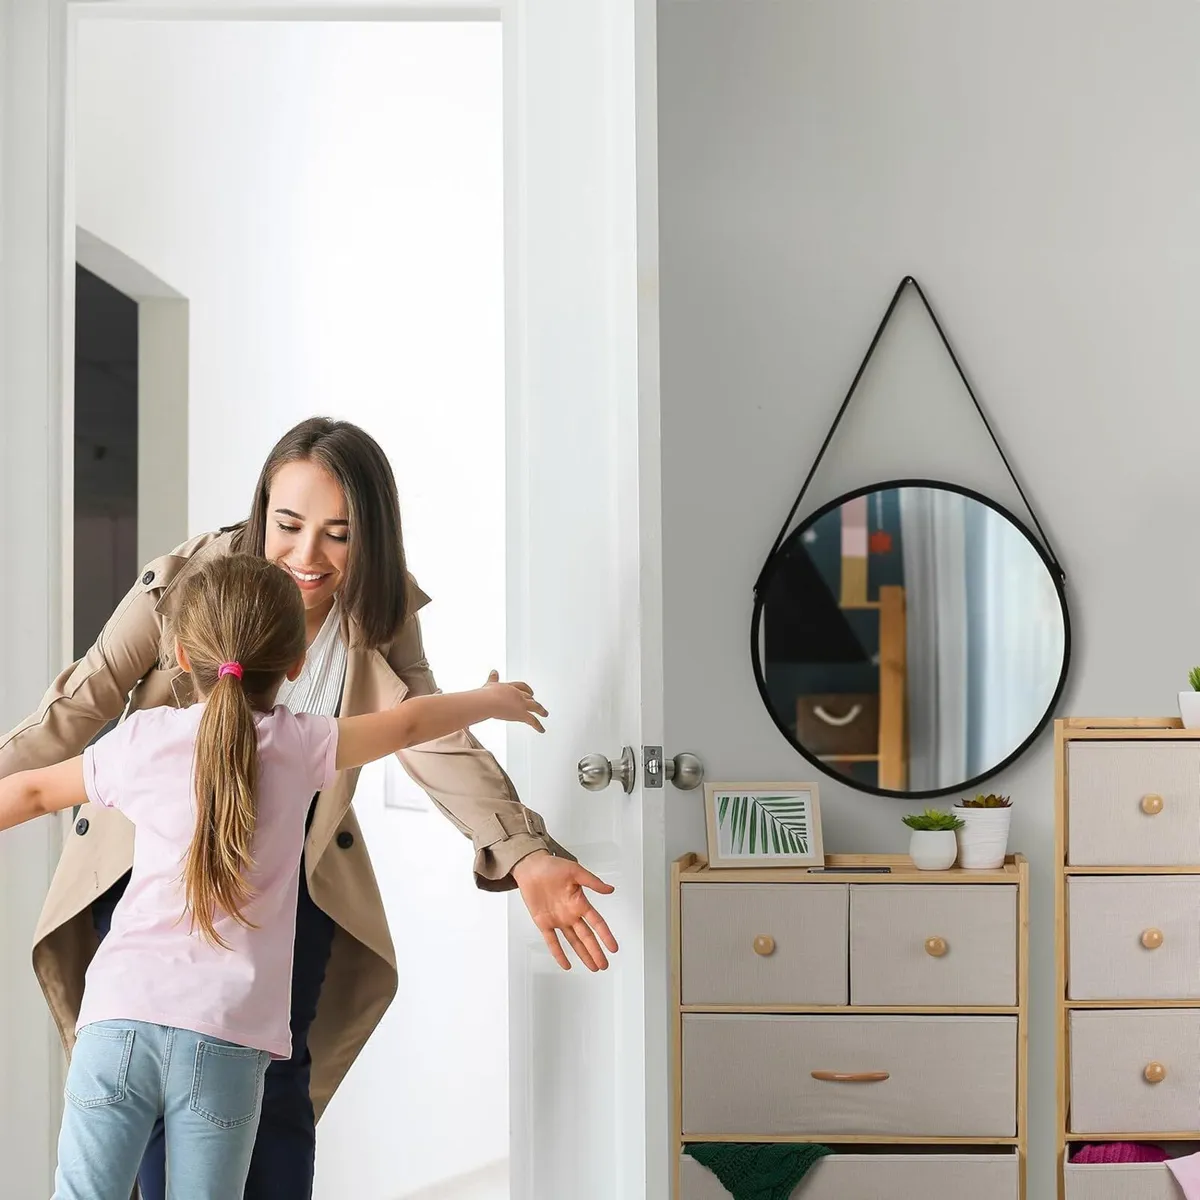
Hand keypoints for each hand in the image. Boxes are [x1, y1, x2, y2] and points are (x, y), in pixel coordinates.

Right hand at [481, 670, 547, 731]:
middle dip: (533, 700)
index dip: (526, 689)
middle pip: (529, 696)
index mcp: (511, 687)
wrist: (489, 701)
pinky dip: (538, 726)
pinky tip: (542, 730)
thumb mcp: (490, 684)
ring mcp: (522, 704)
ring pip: (535, 707)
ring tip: (545, 714)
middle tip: (536, 702)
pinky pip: (533, 721)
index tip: (529, 692)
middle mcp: (518, 695)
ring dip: (541, 711)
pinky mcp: (522, 714)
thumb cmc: (487, 694)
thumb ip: (493, 678)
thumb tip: (494, 672)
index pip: (521, 686)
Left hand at [512, 850, 618, 971]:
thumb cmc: (552, 866)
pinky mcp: (544, 922)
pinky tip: (565, 963)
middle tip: (604, 964)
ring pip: (573, 942)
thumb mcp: (575, 871)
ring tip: (592, 966)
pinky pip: (552, 941)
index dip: (606, 935)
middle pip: (587, 937)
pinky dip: (558, 953)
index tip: (614, 947)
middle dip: (596, 951)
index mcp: (580, 902)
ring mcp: (558, 920)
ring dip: (583, 954)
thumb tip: (610, 889)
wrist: (531, 867)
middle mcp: (571, 914)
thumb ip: (593, 882)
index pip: (597, 922)